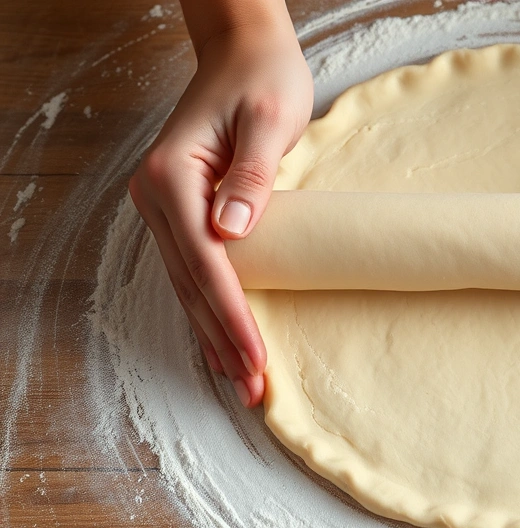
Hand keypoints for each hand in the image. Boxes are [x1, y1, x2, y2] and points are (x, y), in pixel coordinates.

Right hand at [129, 19, 312, 406]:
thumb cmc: (263, 79)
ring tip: (241, 381)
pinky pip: (193, 271)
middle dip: (223, 340)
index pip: (206, 263)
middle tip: (253, 391)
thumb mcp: (269, 120)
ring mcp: (164, 206)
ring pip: (187, 285)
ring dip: (213, 334)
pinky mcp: (181, 210)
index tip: (256, 357)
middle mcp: (157, 197)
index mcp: (172, 177)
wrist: (243, 50)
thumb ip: (254, 175)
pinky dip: (210, 308)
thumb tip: (233, 230)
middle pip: (191, 284)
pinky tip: (223, 339)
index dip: (231, 314)